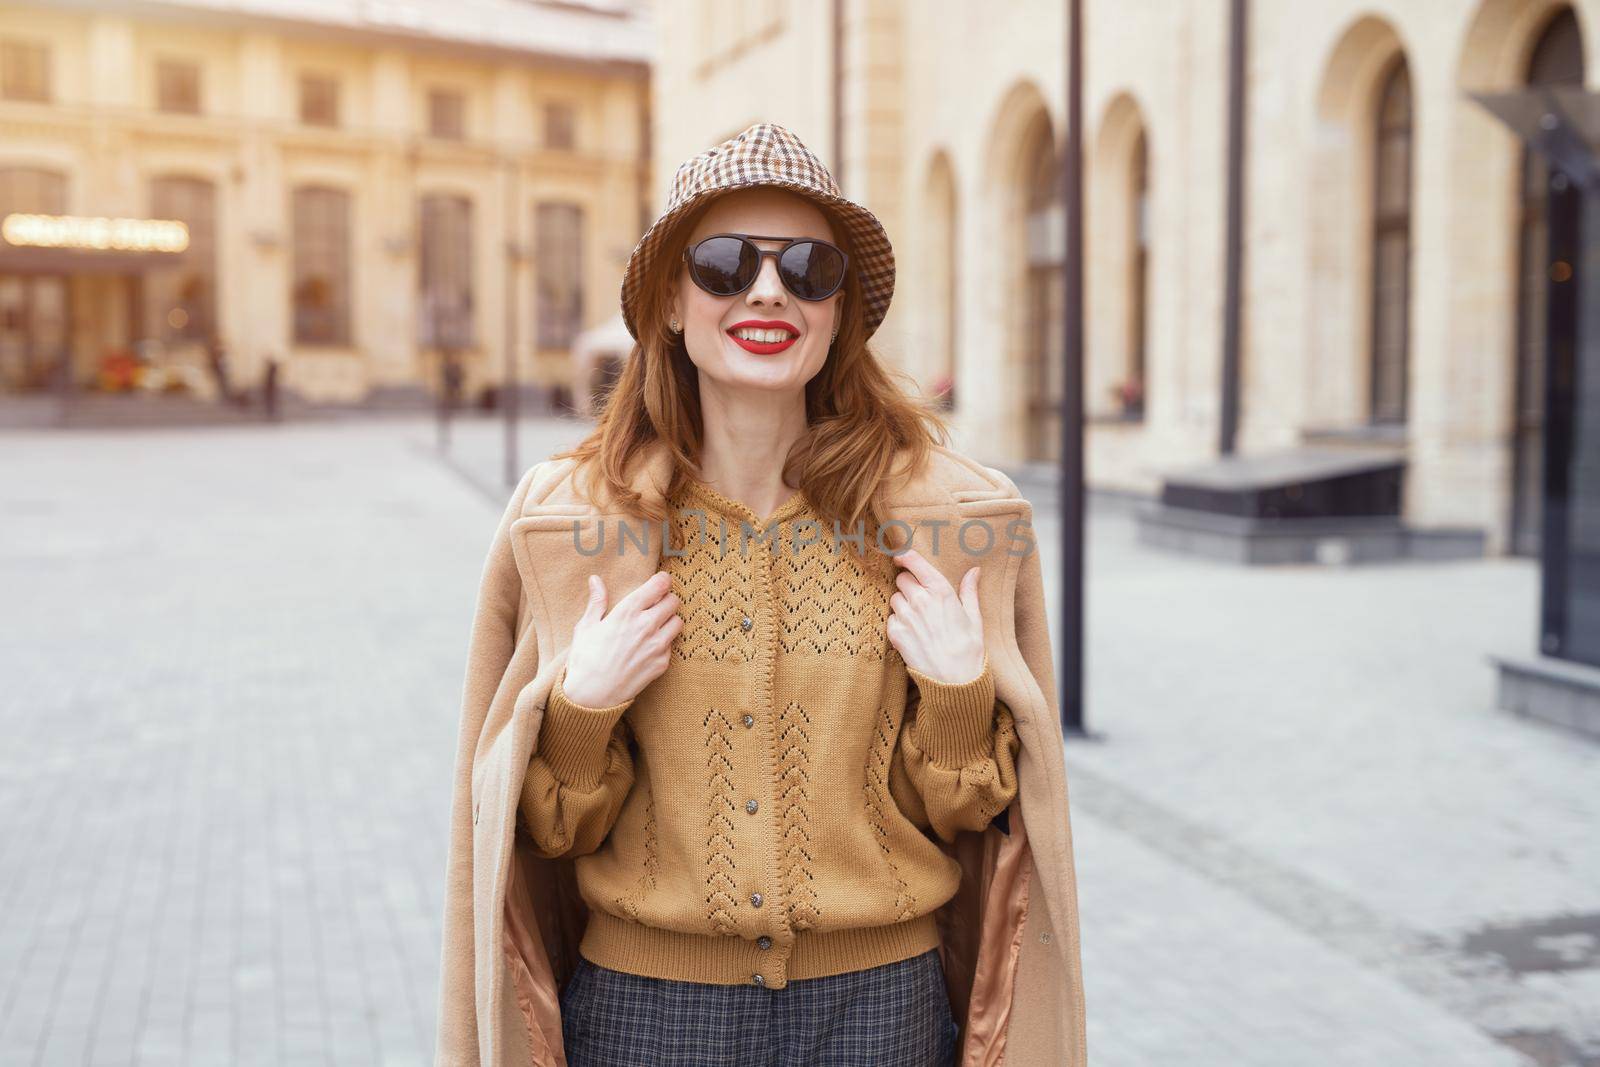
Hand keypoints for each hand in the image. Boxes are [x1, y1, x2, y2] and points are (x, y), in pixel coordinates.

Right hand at [561, 571, 681, 707]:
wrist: (592, 696)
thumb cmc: (585, 659)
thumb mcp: (586, 626)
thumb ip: (597, 601)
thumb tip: (595, 579)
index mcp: (627, 611)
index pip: (660, 585)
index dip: (662, 581)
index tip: (659, 582)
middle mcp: (646, 625)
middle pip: (673, 601)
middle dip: (666, 599)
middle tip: (656, 605)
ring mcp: (657, 645)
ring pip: (678, 622)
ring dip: (669, 620)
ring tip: (655, 625)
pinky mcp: (662, 663)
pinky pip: (672, 645)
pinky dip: (665, 643)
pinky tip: (649, 647)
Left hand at [886, 549, 984, 684]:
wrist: (955, 681)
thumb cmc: (969, 650)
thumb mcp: (975, 618)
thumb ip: (970, 591)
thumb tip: (974, 571)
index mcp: (940, 591)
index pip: (914, 562)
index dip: (905, 557)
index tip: (901, 557)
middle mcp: (920, 600)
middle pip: (902, 579)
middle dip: (909, 584)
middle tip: (920, 597)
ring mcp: (906, 617)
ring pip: (894, 598)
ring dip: (902, 603)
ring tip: (918, 619)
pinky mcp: (895, 634)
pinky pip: (890, 618)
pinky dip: (898, 622)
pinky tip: (912, 632)